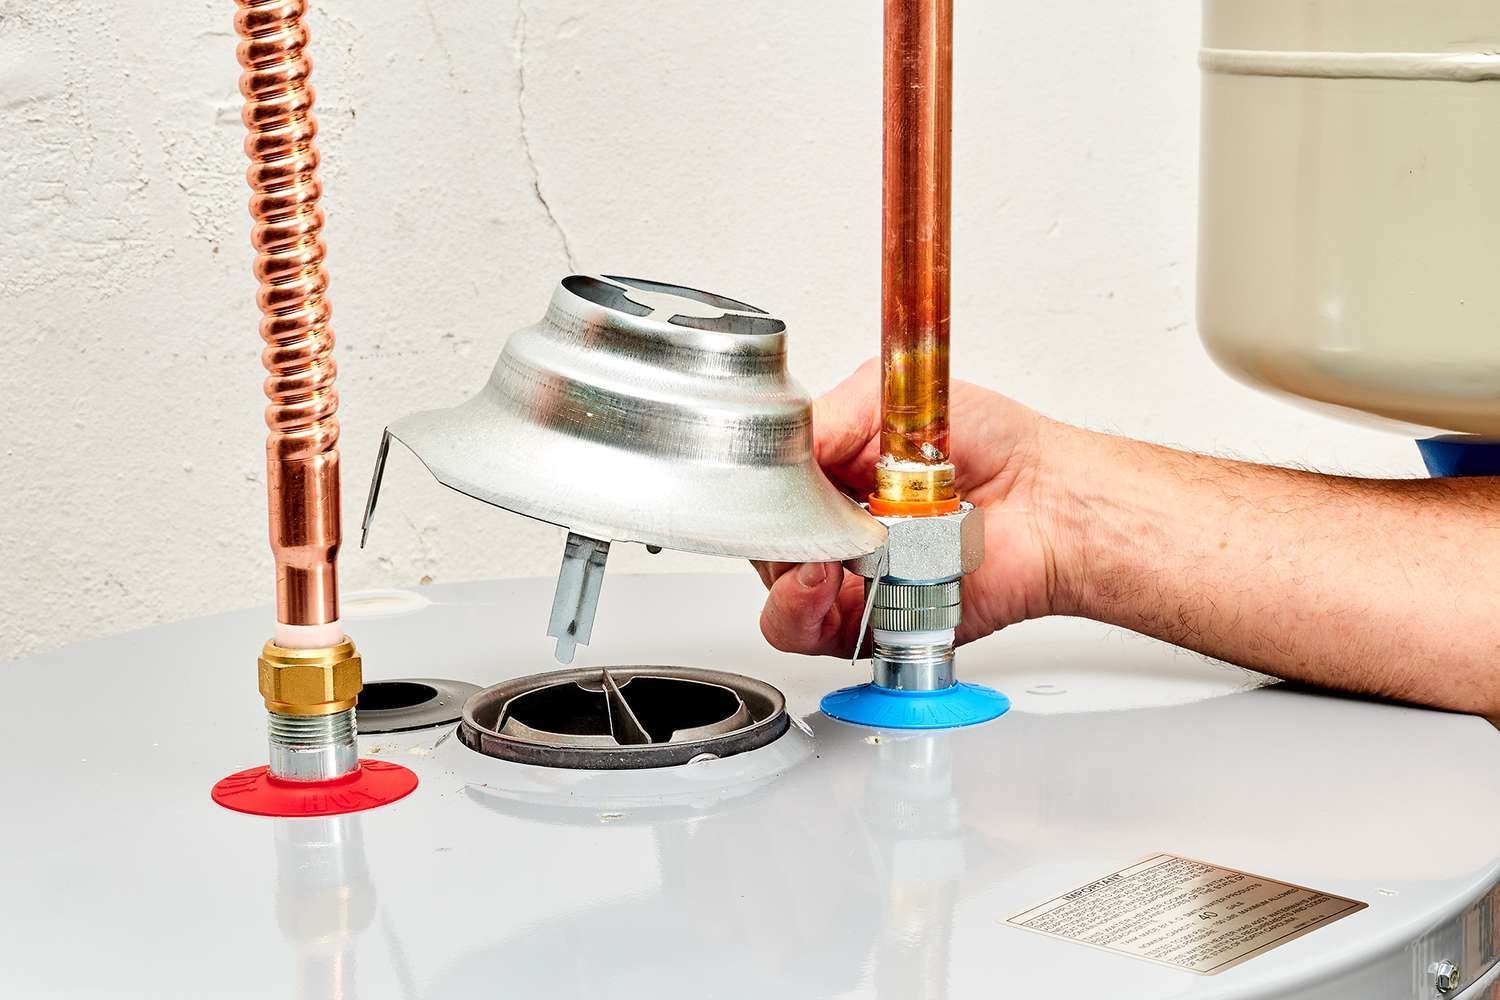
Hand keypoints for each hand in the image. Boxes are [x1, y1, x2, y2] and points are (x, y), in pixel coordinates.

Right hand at [754, 359, 1062, 655]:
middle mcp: (836, 529)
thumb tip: (772, 449)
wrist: (1044, 500)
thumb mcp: (885, 398)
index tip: (766, 479)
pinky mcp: (865, 622)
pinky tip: (822, 578)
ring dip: (782, 570)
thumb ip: (819, 421)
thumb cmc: (990, 446)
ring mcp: (850, 578)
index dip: (756, 488)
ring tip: (819, 550)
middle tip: (804, 511)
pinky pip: (802, 629)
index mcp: (831, 476)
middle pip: (764, 540)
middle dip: (773, 529)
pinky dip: (797, 606)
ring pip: (773, 590)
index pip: (764, 489)